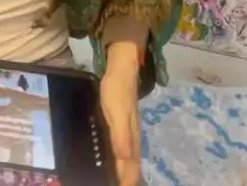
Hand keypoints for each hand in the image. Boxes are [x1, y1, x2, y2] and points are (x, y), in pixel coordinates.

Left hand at [101, 43, 142, 185]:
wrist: (122, 71)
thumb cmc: (116, 91)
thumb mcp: (116, 113)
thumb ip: (121, 136)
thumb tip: (125, 159)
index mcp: (131, 139)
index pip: (131, 168)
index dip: (126, 181)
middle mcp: (133, 140)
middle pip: (132, 167)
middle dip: (127, 180)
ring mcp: (129, 133)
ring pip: (129, 161)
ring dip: (124, 174)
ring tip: (116, 181)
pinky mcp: (123, 127)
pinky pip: (125, 152)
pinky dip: (121, 163)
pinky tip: (114, 164)